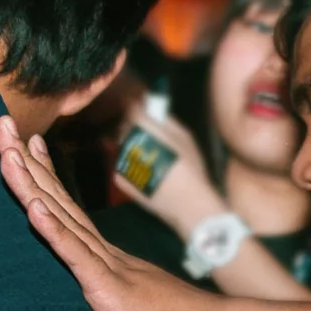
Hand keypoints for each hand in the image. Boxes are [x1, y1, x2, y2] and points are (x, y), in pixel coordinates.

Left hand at [0, 123, 227, 310]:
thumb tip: (101, 285)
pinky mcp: (107, 288)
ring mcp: (104, 265)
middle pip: (56, 199)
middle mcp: (101, 250)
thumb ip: (113, 288)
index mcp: (103, 254)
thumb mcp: (132, 302)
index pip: (66, 207)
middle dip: (26, 162)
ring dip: (32, 186)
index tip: (25, 143)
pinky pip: (76, 256)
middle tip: (1, 125)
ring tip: (8, 154)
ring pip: (60, 218)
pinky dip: (54, 231)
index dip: (43, 174)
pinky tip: (34, 209)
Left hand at [114, 111, 224, 235]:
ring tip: (151, 157)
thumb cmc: (191, 167)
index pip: (131, 107)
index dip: (138, 107)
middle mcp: (126, 140)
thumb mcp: (185, 136)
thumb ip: (165, 120)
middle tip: (151, 136)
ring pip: (123, 145)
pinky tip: (147, 172)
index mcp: (143, 126)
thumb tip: (151, 109)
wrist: (186, 204)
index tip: (145, 110)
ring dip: (133, 146)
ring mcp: (120, 161)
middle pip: (125, 127)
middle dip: (134, 127)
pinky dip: (131, 163)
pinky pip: (123, 163)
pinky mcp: (119, 178)